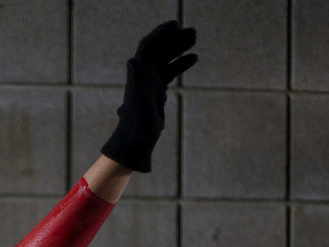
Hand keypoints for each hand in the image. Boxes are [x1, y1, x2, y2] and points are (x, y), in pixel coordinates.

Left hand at [101, 21, 197, 171]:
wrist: (136, 141)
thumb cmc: (137, 124)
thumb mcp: (139, 102)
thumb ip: (137, 80)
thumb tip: (133, 60)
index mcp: (139, 74)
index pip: (149, 46)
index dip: (160, 33)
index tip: (175, 24)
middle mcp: (143, 75)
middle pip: (159, 50)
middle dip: (174, 38)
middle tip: (193, 31)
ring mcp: (150, 82)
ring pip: (165, 59)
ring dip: (179, 47)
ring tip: (195, 38)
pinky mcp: (156, 91)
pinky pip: (169, 71)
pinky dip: (180, 62)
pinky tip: (194, 58)